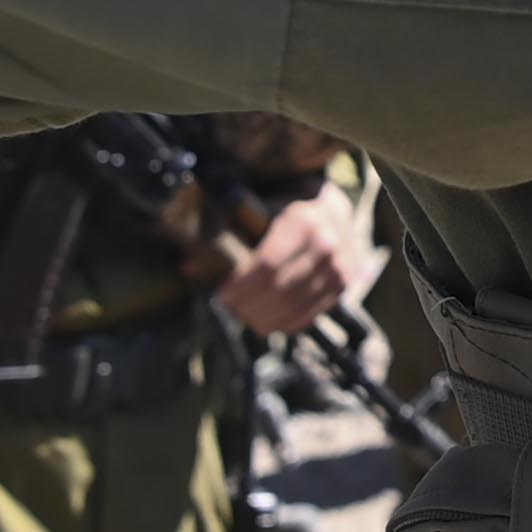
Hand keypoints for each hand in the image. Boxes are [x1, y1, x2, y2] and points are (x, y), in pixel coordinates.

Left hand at [219, 192, 387, 338]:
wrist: (332, 209)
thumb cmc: (286, 207)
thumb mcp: (259, 210)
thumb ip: (227, 238)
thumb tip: (187, 268)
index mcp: (302, 221)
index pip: (267, 265)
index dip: (241, 286)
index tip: (222, 294)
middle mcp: (327, 244)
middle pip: (280, 289)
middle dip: (250, 305)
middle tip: (230, 308)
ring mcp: (339, 266)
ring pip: (296, 306)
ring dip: (265, 319)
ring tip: (245, 317)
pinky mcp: (344, 284)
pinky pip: (312, 314)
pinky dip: (287, 324)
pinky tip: (268, 323)